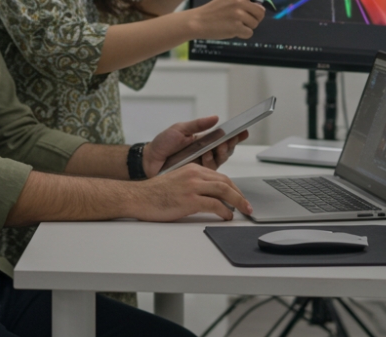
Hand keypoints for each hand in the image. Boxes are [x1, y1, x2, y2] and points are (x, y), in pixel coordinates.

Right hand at [128, 165, 251, 221]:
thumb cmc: (154, 193)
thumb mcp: (177, 181)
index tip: (239, 196)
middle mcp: (194, 174)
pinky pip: (214, 205)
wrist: (138, 197)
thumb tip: (210, 197)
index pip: (219, 176)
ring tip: (244, 210)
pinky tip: (227, 216)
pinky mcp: (189, 199)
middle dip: (239, 194)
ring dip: (238, 201)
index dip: (233, 187)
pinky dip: (224, 211)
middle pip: (225, 181)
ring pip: (224, 190)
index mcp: (191, 168)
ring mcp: (192, 186)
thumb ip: (193, 184)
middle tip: (247, 205)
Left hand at [142, 115, 247, 175]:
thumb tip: (215, 118)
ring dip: (221, 152)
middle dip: (229, 144)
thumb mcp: (180, 129)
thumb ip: (198, 125)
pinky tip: (206, 155)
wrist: (149, 160)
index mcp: (203, 140)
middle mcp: (205, 152)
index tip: (243, 131)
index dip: (235, 136)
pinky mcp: (198, 175)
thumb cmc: (163, 144)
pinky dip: (210, 161)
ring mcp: (202, 164)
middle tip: (229, 139)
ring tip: (216, 147)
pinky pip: (210, 170)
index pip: (223, 138)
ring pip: (220, 160)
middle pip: (226, 150)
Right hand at [188, 0, 292, 39]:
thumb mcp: (227, 0)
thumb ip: (243, 1)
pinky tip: (231, 30)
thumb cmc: (213, 12)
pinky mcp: (236, 26)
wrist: (197, 21)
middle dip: (254, 19)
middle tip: (240, 20)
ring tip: (232, 24)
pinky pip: (249, 33)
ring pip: (255, 24)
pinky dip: (242, 35)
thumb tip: (259, 11)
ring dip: (247, 27)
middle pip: (261, 12)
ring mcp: (238, 13)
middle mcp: (239, 1)